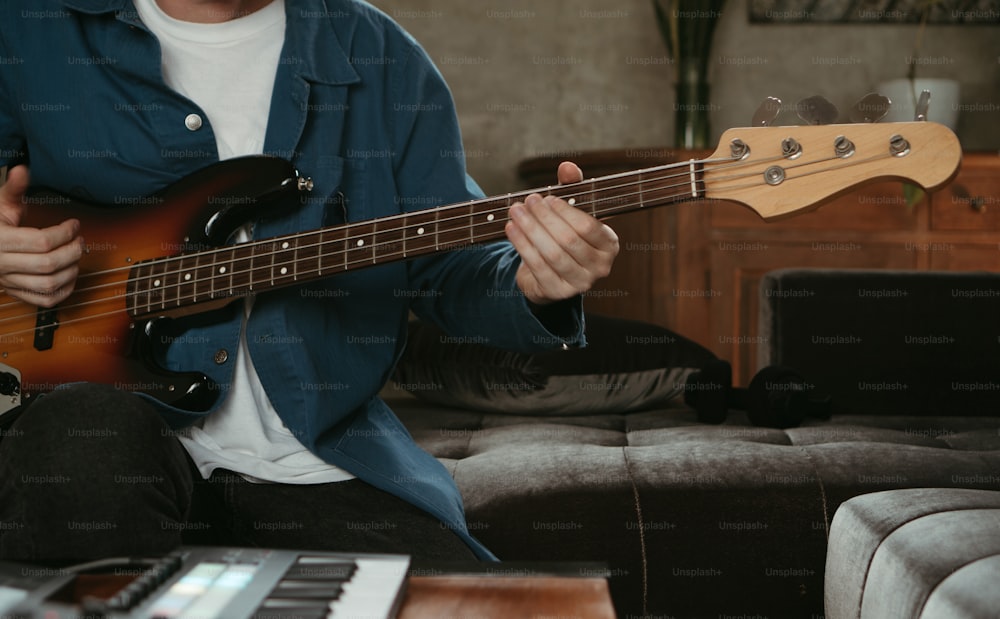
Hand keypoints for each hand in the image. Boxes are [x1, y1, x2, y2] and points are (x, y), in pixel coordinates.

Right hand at [0, 165, 82, 306]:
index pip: (41, 241)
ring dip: (71, 271)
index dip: (64, 232)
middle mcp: (1, 264)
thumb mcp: (0, 203)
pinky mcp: (15, 292)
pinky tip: (70, 276)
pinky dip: (63, 292)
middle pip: (48, 264)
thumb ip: (14, 188)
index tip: (74, 225)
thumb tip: (22, 170)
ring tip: (77, 257)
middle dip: (72, 251)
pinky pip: (44, 300)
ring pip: (48, 284)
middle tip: (80, 241)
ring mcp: (8, 281)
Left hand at [505, 161, 618, 305]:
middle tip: (527, 201)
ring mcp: (580, 283)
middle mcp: (600, 267)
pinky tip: (511, 230)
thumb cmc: (564, 235)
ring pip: (552, 254)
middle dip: (544, 218)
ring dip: (530, 231)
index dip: (565, 211)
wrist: (550, 273)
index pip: (588, 227)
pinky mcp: (558, 292)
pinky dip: (522, 246)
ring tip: (515, 213)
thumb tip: (567, 166)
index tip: (547, 198)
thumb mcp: (570, 211)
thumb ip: (571, 187)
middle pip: (568, 240)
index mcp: (609, 244)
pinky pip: (538, 267)